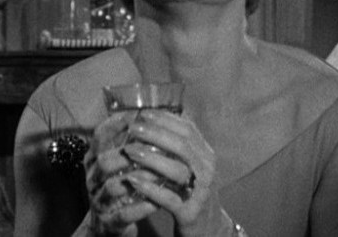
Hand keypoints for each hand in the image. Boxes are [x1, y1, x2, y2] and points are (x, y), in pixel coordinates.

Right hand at [84, 114, 159, 235]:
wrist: (108, 224)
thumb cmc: (120, 186)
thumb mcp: (119, 163)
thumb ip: (129, 142)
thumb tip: (152, 113)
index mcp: (94, 161)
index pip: (99, 138)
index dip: (116, 125)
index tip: (137, 116)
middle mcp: (93, 179)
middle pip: (103, 161)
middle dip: (128, 153)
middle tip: (153, 147)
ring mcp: (99, 201)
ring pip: (113, 186)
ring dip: (138, 178)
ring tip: (160, 174)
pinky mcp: (109, 222)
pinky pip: (123, 214)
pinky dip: (140, 208)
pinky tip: (156, 202)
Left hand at [120, 110, 232, 235]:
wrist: (207, 226)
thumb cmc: (191, 192)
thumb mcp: (191, 166)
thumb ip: (180, 146)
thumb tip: (159, 119)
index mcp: (206, 155)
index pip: (189, 130)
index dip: (166, 120)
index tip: (145, 113)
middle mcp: (207, 170)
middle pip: (183, 145)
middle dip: (156, 134)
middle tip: (134, 128)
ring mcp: (200, 191)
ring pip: (178, 170)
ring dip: (151, 159)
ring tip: (130, 151)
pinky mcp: (190, 212)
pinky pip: (169, 198)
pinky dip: (150, 189)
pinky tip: (133, 181)